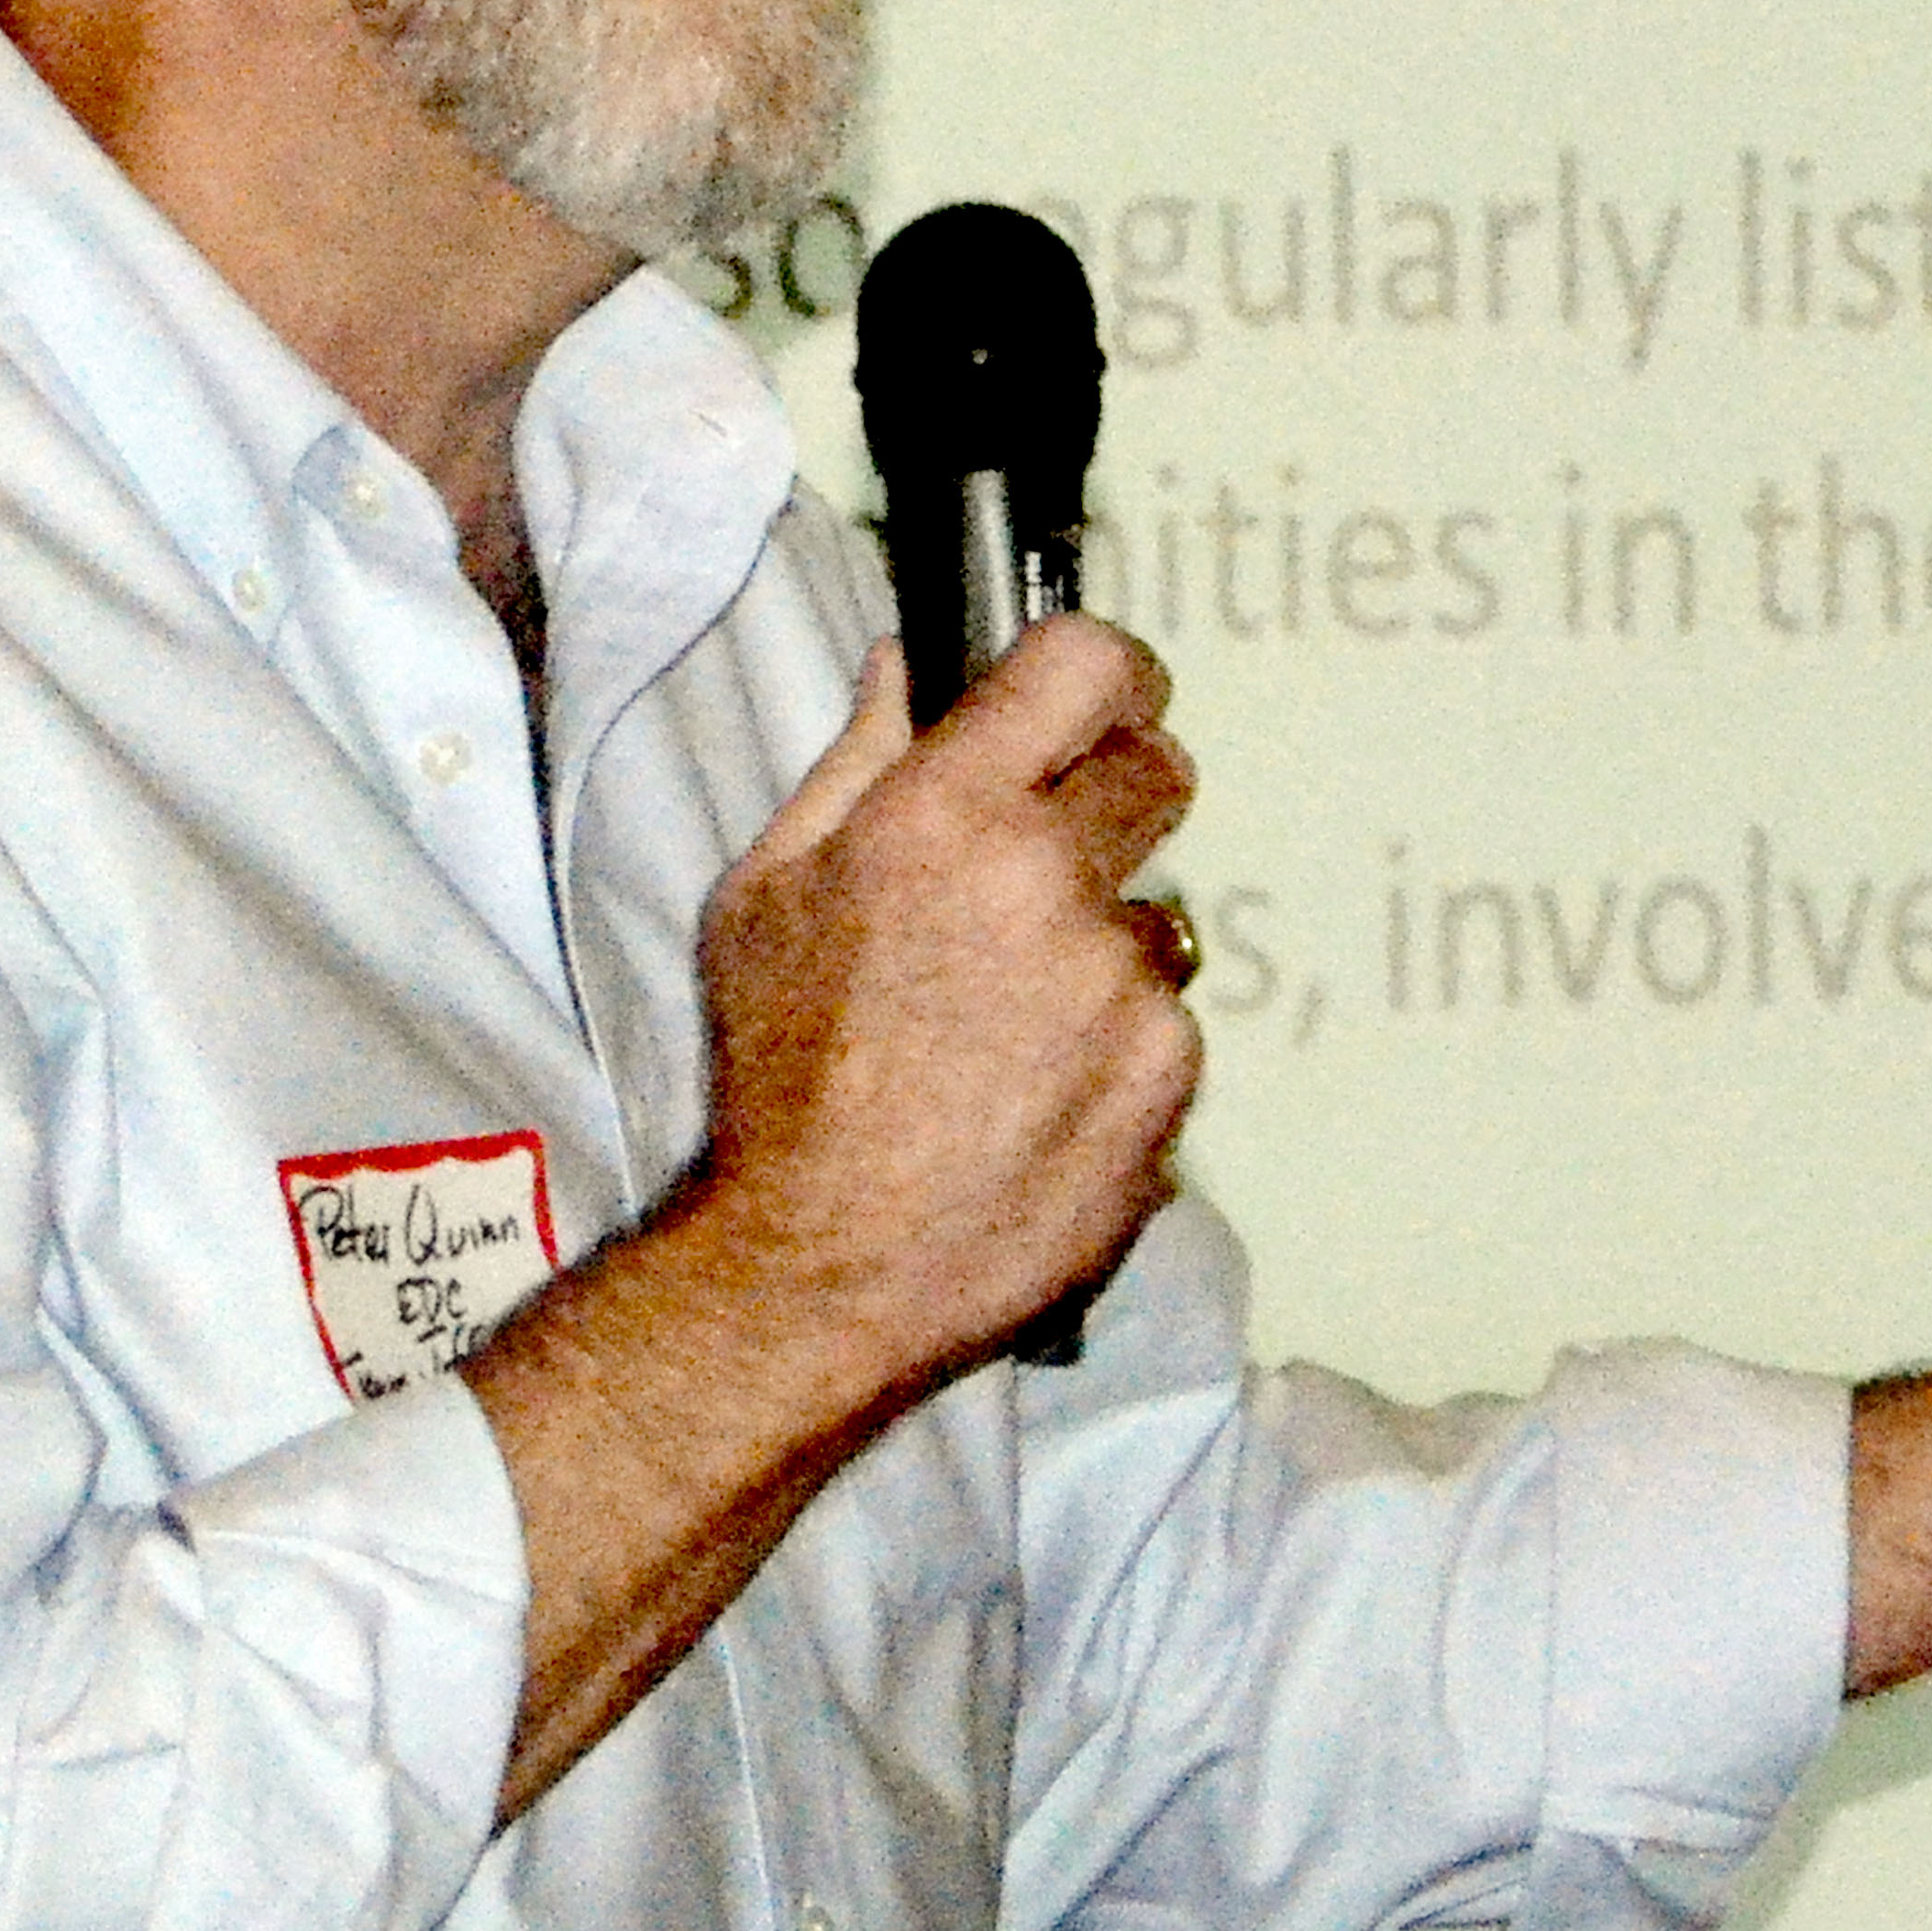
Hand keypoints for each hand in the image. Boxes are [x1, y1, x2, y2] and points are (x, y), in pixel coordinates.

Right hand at [686, 619, 1200, 1392]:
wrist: (819, 1266)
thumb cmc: (777, 1078)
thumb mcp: (764, 896)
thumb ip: (852, 765)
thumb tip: (901, 665)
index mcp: (943, 815)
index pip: (1087, 664)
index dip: (1108, 671)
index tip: (1104, 703)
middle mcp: (1048, 882)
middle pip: (1156, 774)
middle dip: (1114, 800)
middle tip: (1050, 867)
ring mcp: (1122, 987)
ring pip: (1153, 921)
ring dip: (1101, 953)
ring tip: (1008, 1033)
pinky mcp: (1167, 1079)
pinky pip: (1163, 1026)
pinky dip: (1117, 1053)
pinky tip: (1037, 1100)